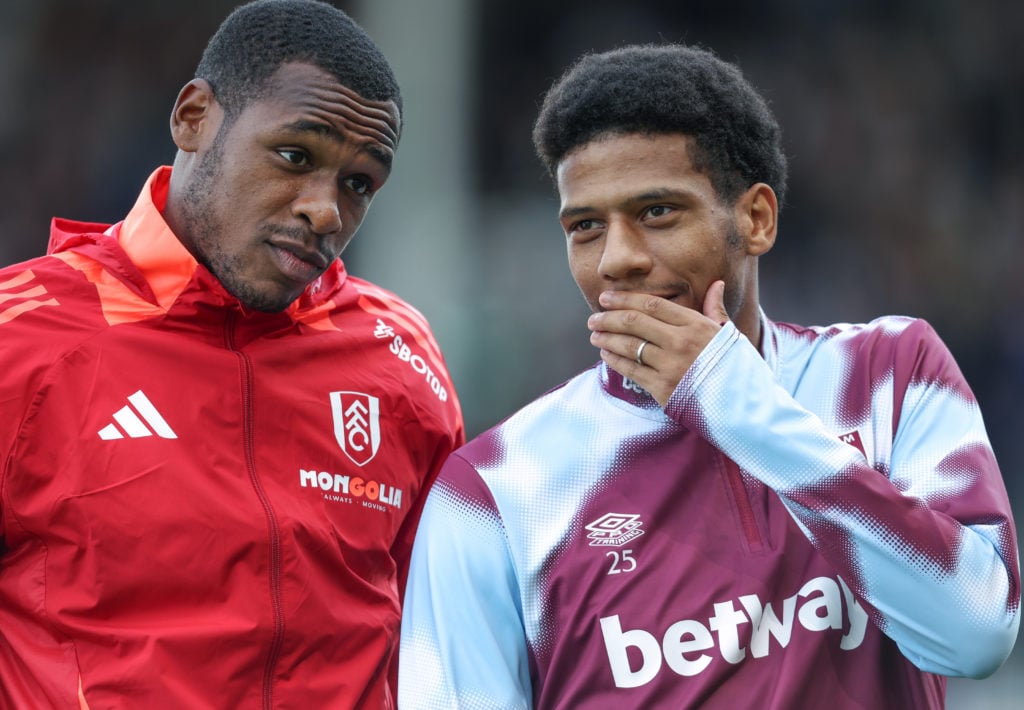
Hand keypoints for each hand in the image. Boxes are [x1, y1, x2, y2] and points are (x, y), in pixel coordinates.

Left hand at [587, 280, 728, 406]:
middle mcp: (680, 343)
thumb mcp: (728, 334)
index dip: (624, 299)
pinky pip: (631, 370)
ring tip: (594, 333)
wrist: (744, 407)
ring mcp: (670, 366)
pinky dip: (614, 360)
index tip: (606, 298)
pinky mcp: (662, 389)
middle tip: (594, 317)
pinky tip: (605, 353)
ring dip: (607, 338)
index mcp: (696, 325)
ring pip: (629, 345)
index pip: (652, 305)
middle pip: (634, 322)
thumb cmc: (736, 366)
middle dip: (608, 317)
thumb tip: (716, 284)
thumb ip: (715, 309)